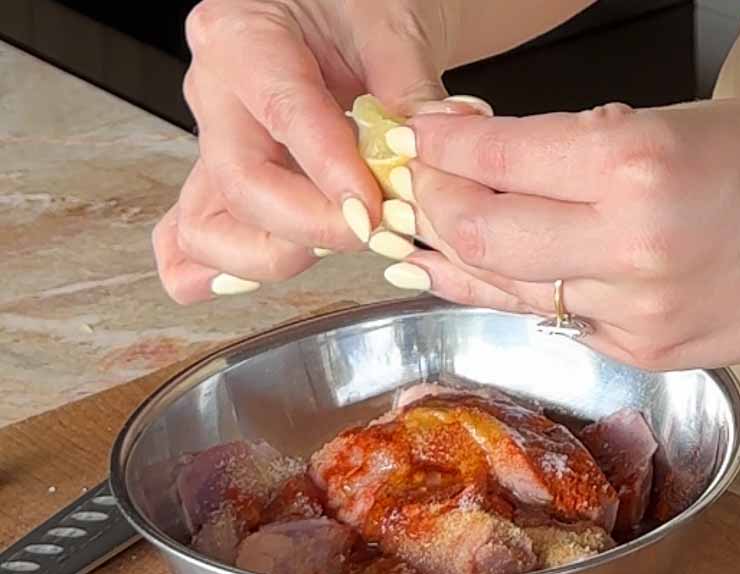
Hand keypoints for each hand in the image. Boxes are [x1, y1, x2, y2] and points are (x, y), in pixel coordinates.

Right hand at [152, 0, 488, 303]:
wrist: (340, 13)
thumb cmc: (355, 8)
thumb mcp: (391, 27)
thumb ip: (412, 90)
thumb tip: (438, 143)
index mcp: (242, 35)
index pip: (282, 113)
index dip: (329, 172)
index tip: (373, 211)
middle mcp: (213, 92)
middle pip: (241, 183)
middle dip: (312, 226)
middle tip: (378, 233)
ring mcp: (213, 145)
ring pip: (208, 227)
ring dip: (277, 255)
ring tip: (344, 244)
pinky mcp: (222, 184)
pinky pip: (196, 238)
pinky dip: (224, 271)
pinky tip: (259, 276)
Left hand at [396, 98, 739, 368]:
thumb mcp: (669, 124)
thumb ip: (576, 151)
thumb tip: (490, 160)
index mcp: (636, 167)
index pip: (493, 159)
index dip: (439, 145)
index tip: (418, 135)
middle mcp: (631, 248)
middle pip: (479, 236)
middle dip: (432, 208)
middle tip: (417, 187)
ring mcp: (640, 314)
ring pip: (512, 289)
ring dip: (466, 258)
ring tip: (435, 236)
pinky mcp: (651, 356)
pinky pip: (563, 323)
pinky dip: (532, 293)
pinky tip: (513, 272)